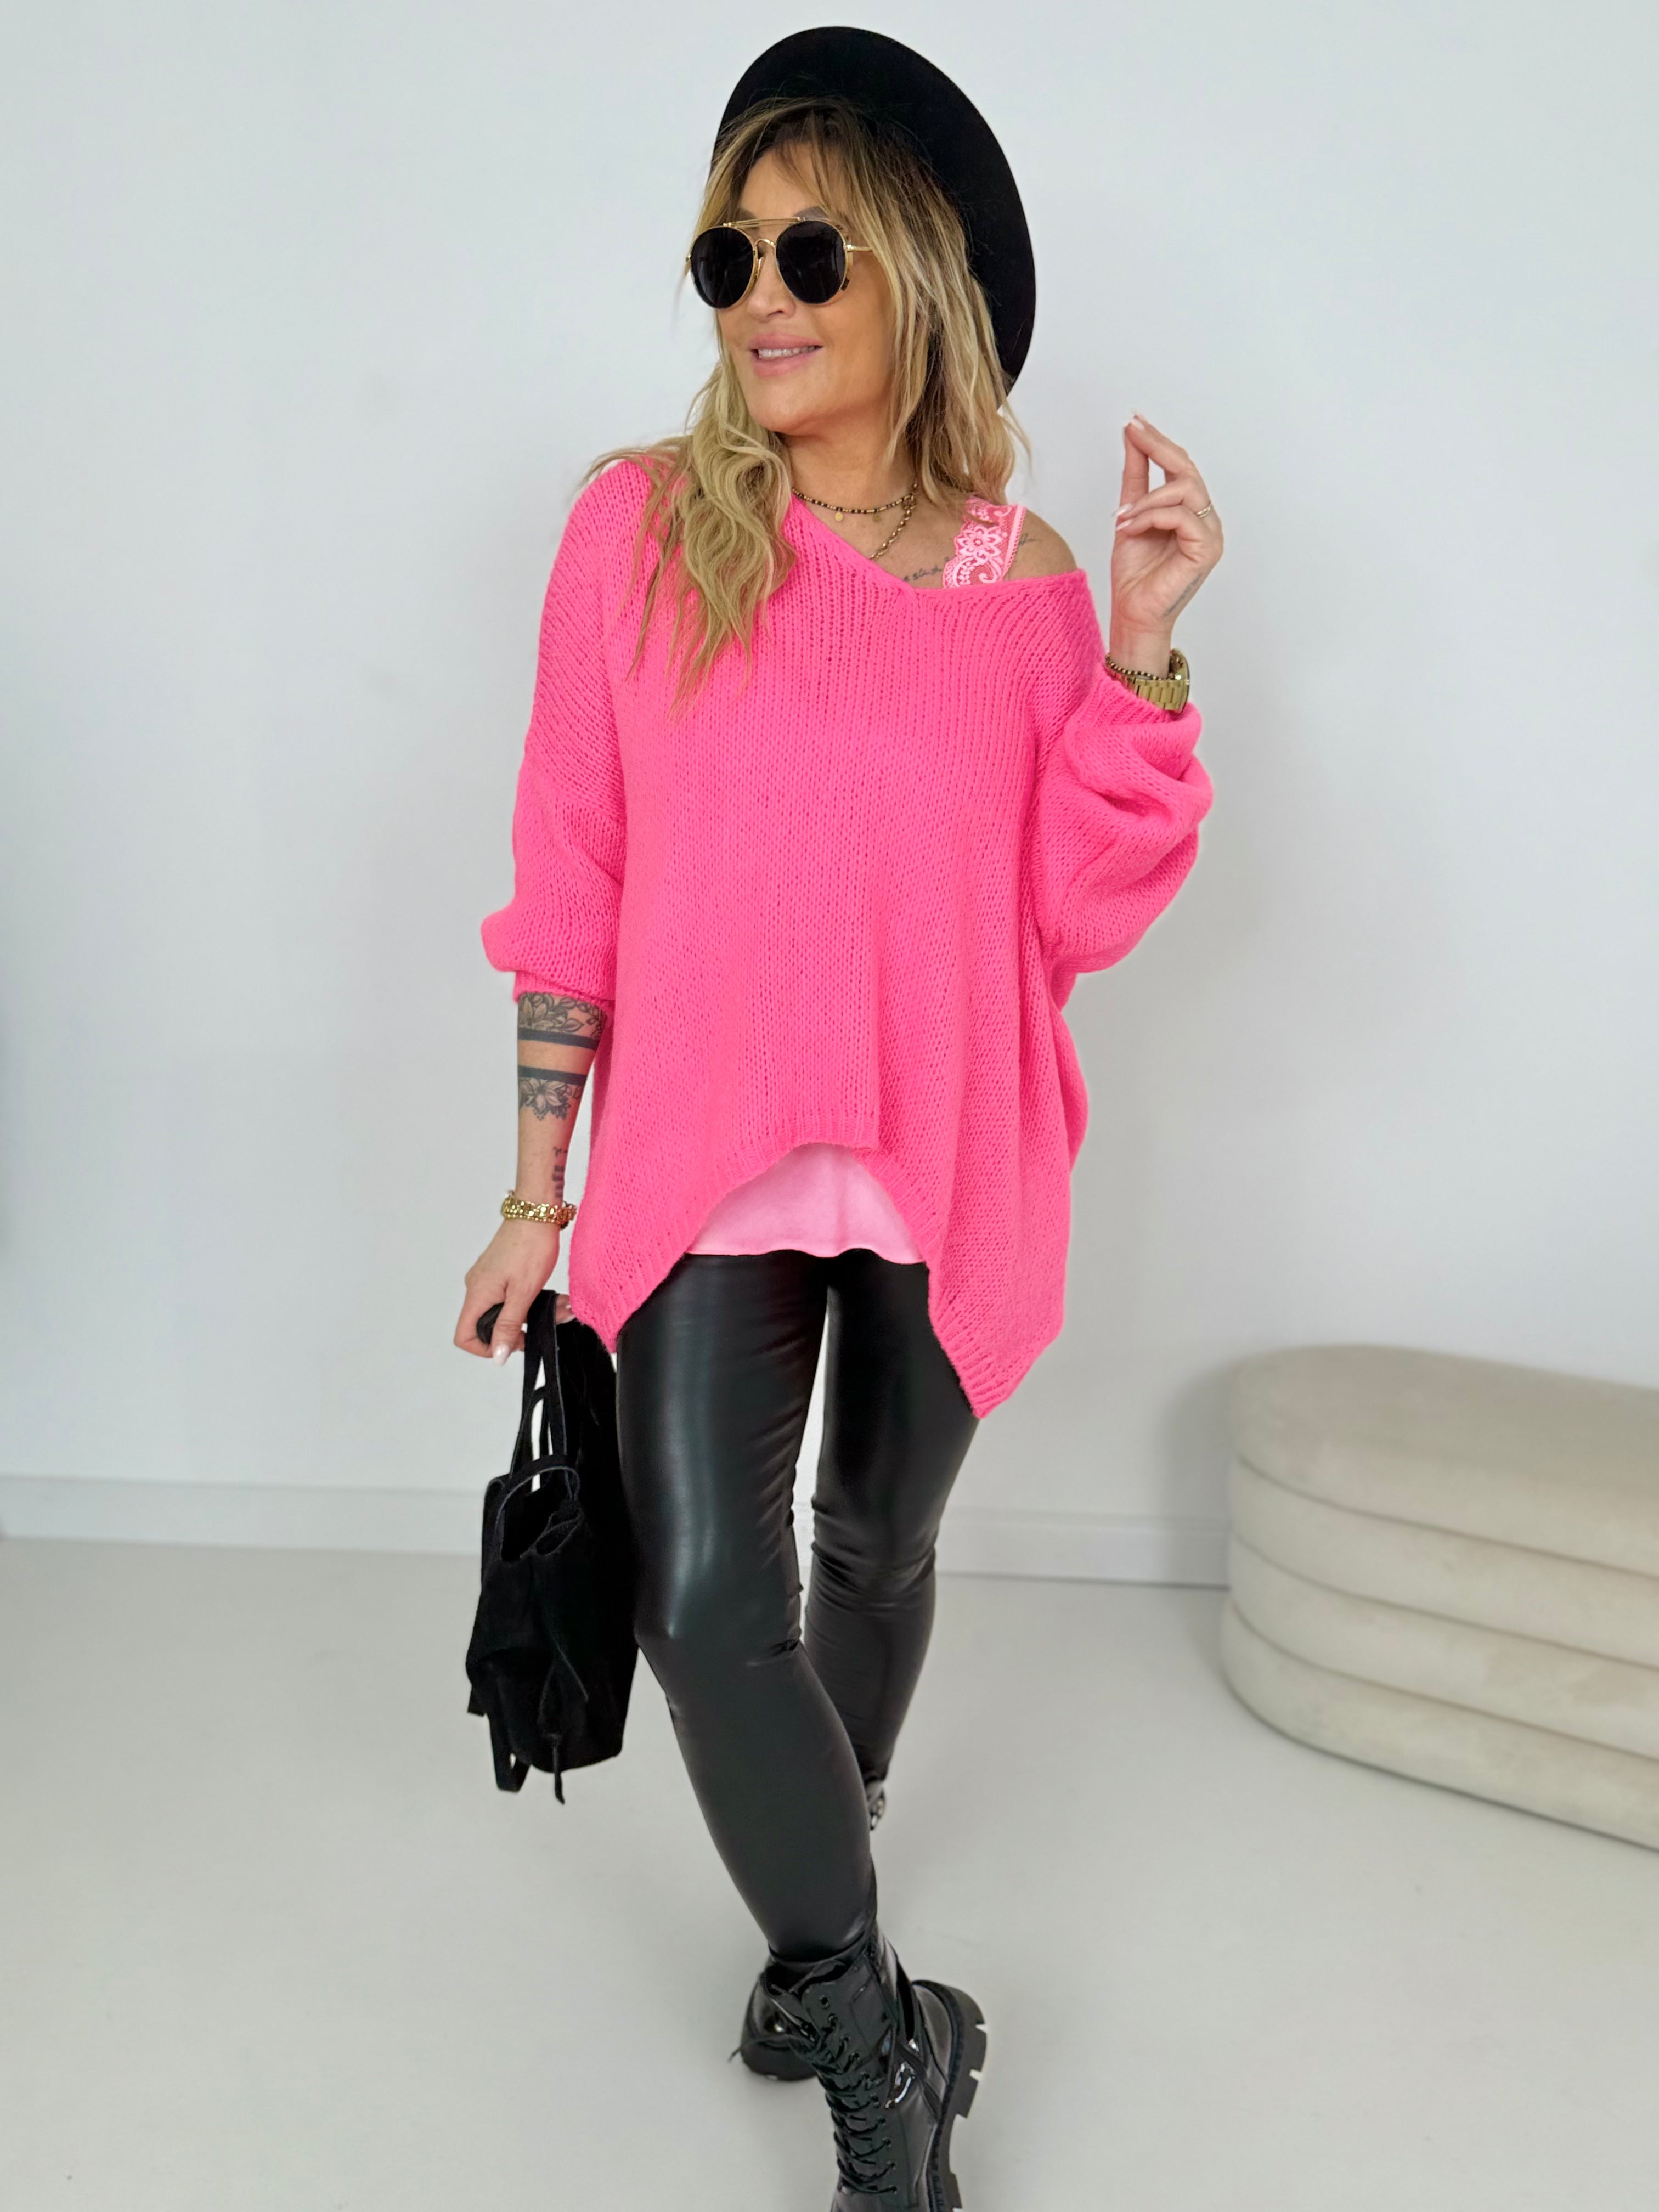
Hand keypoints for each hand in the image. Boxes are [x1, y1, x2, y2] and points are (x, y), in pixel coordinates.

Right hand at [454, 1219, 561, 1363]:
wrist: (537, 1212)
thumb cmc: (531, 1245)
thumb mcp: (523, 1293)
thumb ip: (509, 1326)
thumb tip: (498, 1355)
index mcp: (477, 1293)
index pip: (464, 1335)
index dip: (484, 1348)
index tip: (510, 1345)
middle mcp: (477, 1287)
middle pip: (485, 1326)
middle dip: (516, 1331)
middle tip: (541, 1324)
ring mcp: (487, 1279)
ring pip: (501, 1311)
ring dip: (528, 1315)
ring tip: (555, 1306)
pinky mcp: (499, 1272)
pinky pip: (507, 1297)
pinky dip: (527, 1301)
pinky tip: (548, 1296)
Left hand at [1109, 414, 1222, 669]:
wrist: (1132, 613)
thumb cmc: (1134, 574)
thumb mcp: (1130, 514)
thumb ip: (1135, 476)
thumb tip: (1132, 436)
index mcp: (1191, 512)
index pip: (1180, 467)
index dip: (1159, 442)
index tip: (1135, 421)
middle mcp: (1206, 520)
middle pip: (1187, 470)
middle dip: (1158, 447)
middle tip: (1133, 431)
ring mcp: (1210, 534)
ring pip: (1185, 490)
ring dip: (1147, 498)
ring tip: (1122, 518)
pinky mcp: (1207, 549)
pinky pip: (1182, 516)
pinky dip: (1152, 517)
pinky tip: (1131, 529)